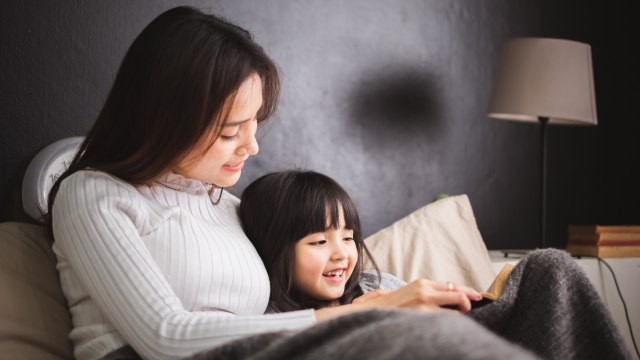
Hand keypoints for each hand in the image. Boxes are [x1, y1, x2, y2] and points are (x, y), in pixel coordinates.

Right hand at [315, 279, 482, 321]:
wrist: (367, 312)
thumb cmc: (384, 306)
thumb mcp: (404, 293)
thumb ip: (419, 293)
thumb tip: (436, 296)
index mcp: (420, 284)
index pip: (449, 285)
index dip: (464, 290)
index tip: (475, 295)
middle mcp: (424, 291)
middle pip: (456, 293)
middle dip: (469, 298)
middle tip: (476, 302)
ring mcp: (423, 304)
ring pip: (453, 309)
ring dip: (460, 315)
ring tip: (463, 317)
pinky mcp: (421, 317)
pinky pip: (444, 320)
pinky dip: (450, 323)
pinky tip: (452, 326)